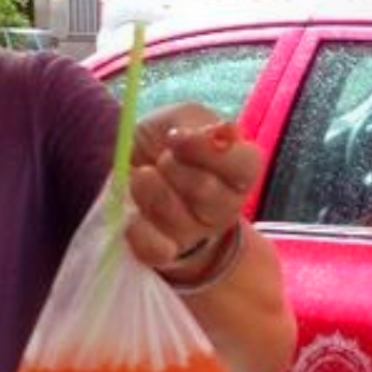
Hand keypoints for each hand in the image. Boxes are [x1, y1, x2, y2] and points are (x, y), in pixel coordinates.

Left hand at [126, 108, 265, 278]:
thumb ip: (199, 122)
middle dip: (173, 169)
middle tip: (160, 159)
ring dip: (150, 192)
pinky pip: (157, 249)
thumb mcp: (180, 119)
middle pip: (207, 192)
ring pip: (178, 218)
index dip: (210, 151)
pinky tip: (131, 214)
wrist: (126, 175)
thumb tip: (222, 132)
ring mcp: (195, 233)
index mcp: (236, 170)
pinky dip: (139, 229)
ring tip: (140, 177)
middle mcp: (223, 205)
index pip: (246, 165)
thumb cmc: (160, 145)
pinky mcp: (165, 252)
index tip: (176, 137)